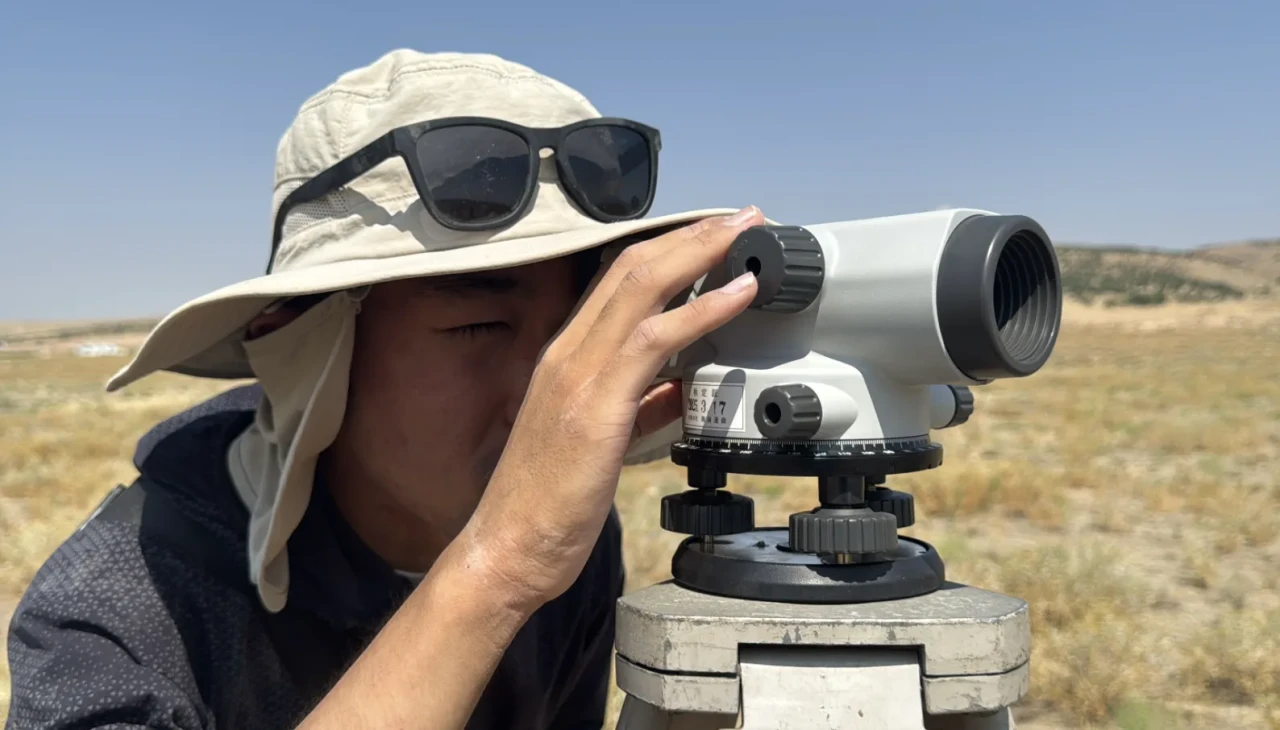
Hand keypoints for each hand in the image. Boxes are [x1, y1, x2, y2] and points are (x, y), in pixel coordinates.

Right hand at [459, 205, 764, 611]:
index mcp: (566, 359)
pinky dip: (701, 309)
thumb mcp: (601, 443)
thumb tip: (680, 388)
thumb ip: (640, 406)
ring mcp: (577, 375)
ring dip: (700, 252)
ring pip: (641, 287)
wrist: (508, 549)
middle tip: (742, 215)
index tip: (713, 235)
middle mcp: (567, 354)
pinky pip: (653, 339)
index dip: (669, 250)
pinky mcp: (595, 405)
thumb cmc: (549, 503)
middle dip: (691, 234)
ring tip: (745, 233)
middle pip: (631, 267)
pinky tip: (737, 296)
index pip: (618, 281)